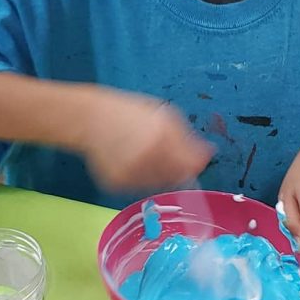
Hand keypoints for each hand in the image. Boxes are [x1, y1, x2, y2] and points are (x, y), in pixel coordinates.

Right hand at [79, 90, 213, 192]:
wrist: (90, 119)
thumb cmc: (130, 112)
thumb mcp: (164, 115)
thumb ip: (187, 137)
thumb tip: (208, 154)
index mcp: (162, 138)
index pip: (192, 164)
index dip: (196, 162)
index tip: (195, 158)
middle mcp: (147, 159)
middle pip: (177, 177)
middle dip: (177, 168)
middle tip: (163, 152)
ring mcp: (130, 174)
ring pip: (159, 185)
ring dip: (159, 174)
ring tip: (144, 154)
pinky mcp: (116, 185)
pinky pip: (138, 187)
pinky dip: (140, 178)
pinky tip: (130, 161)